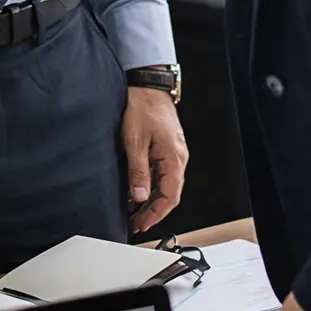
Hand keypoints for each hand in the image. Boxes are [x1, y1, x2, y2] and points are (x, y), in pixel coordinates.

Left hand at [122, 88, 187, 234]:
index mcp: (174, 159)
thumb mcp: (134, 141)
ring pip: (165, 185)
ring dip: (150, 200)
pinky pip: (161, 173)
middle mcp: (178, 158)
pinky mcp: (166, 148)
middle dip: (152, 211)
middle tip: (135, 223)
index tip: (142, 225)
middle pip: (169, 194)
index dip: (155, 214)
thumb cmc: (143, 107)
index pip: (169, 197)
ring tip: (133, 211)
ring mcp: (173, 153)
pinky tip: (137, 190)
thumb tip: (138, 196)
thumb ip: (137, 171)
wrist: (148, 85)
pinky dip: (150, 185)